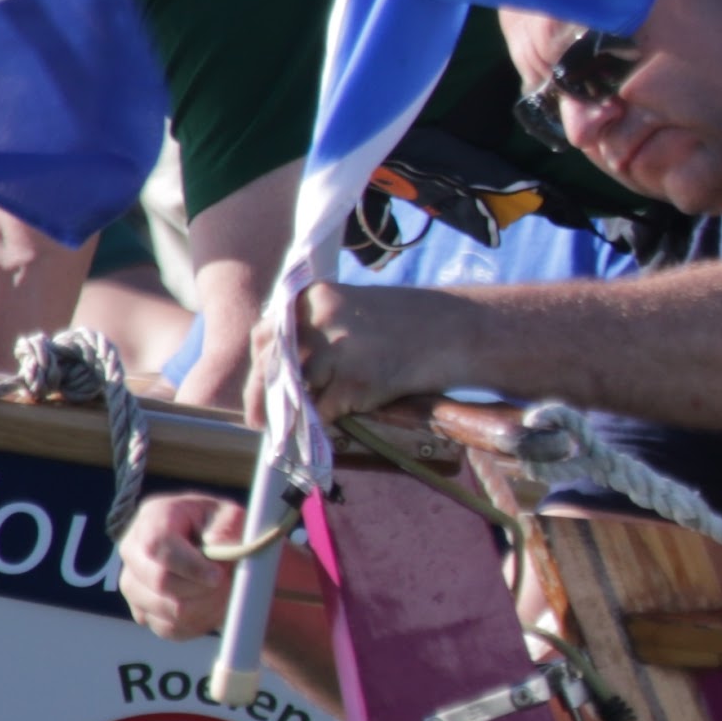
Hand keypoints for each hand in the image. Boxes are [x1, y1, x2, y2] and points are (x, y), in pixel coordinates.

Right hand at [118, 489, 245, 638]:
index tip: (218, 575)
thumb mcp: (231, 516)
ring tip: (225, 592)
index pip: (157, 544)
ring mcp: (133, 584)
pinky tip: (212, 605)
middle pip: (160, 582)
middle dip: (203, 588)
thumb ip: (227, 529)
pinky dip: (199, 623)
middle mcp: (133, 550)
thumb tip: (217, 549)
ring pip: (167, 610)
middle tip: (229, 582)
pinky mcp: (141, 611)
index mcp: (153, 517)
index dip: (189, 565)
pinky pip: (170, 629)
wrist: (213, 548)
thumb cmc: (221, 527)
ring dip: (207, 607)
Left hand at [274, 278, 479, 426]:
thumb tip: (276, 375)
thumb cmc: (411, 325)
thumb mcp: (353, 312)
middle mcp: (320, 321)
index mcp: (315, 298)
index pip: (267, 335)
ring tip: (329, 408)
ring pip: (299, 393)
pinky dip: (336, 418)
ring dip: (306, 410)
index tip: (259, 389)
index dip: (261, 367)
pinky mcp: (356, 382)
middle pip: (273, 366)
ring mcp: (337, 351)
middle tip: (261, 422)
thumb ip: (315, 333)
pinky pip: (327, 412)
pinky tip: (360, 405)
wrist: (461, 331)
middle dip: (264, 398)